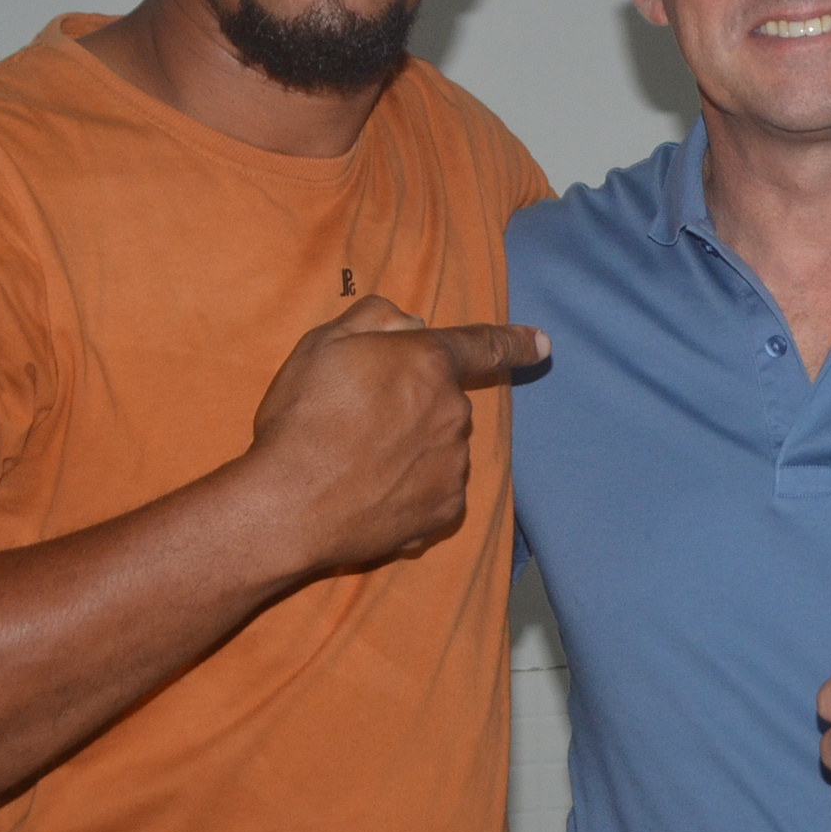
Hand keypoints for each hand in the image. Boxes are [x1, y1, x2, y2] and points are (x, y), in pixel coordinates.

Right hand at [242, 295, 546, 573]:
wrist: (287, 504)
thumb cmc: (301, 418)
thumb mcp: (324, 343)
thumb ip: (377, 319)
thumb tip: (414, 325)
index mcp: (429, 363)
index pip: (483, 344)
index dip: (514, 342)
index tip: (543, 345)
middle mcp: (454, 412)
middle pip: (443, 402)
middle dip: (412, 408)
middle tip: (356, 424)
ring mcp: (454, 465)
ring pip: (440, 449)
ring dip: (411, 452)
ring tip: (356, 465)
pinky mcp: (444, 512)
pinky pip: (435, 493)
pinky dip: (409, 493)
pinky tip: (369, 494)